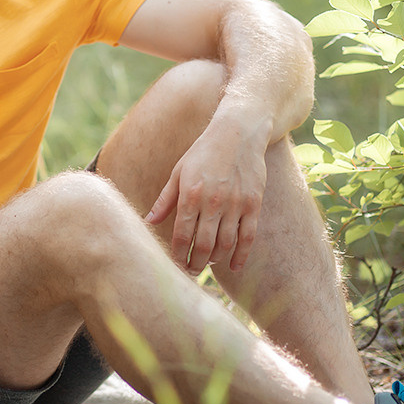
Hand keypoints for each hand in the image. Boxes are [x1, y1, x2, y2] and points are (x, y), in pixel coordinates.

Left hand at [145, 112, 267, 273]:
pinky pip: (248, 237)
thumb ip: (165, 199)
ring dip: (215, 260)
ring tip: (206, 265)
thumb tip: (149, 222)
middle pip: (204, 245)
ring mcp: (236, 204)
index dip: (178, 254)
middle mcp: (213, 202)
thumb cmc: (203, 152)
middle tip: (190, 271)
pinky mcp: (254, 204)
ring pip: (226, 244)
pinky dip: (241, 255)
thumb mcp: (178, 171)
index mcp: (190, 194)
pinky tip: (233, 266)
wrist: (239, 133)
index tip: (174, 264)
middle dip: (195, 263)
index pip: (182, 234)